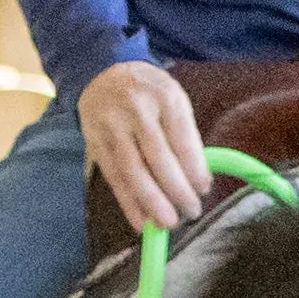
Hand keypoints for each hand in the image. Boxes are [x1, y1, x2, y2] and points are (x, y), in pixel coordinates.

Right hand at [81, 59, 208, 232]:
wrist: (102, 73)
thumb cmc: (148, 92)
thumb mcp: (174, 99)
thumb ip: (185, 134)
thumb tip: (197, 179)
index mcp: (163, 96)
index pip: (181, 137)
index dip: (193, 168)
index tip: (203, 189)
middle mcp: (135, 110)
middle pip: (156, 157)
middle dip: (175, 190)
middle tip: (191, 212)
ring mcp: (111, 128)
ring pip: (132, 171)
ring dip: (151, 202)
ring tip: (167, 224)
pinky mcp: (95, 144)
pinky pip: (114, 178)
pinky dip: (128, 203)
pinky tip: (141, 222)